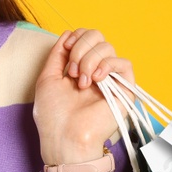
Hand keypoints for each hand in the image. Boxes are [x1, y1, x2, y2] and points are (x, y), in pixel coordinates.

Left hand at [33, 27, 136, 165]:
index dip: (76, 37)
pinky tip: (97, 79)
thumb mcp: (47, 78)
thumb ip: (57, 54)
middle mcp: (96, 71)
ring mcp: (110, 80)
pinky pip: (124, 64)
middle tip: (72, 73)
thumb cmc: (53, 116)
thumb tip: (68, 34)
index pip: (86, 37)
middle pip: (98, 37)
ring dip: (90, 60)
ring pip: (108, 47)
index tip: (66, 50)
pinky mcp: (124, 90)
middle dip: (81, 49)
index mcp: (80, 68)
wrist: (64, 138)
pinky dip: (108, 65)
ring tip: (82, 82)